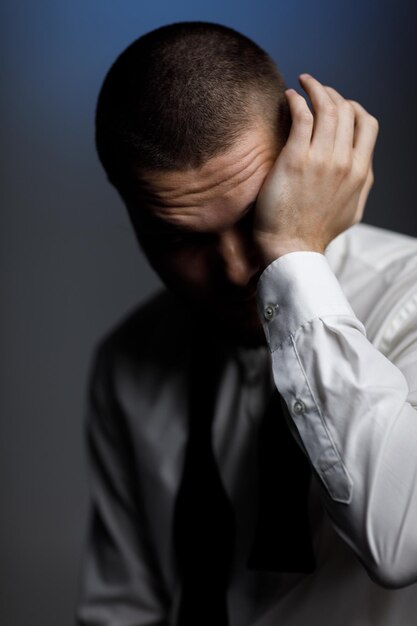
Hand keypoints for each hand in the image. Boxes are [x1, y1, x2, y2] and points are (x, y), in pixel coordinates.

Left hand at [253, 73, 377, 264]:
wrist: (290, 248)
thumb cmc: (315, 232)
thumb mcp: (351, 210)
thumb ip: (360, 184)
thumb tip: (362, 166)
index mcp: (360, 172)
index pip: (367, 123)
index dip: (354, 107)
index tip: (337, 105)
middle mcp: (345, 162)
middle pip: (347, 110)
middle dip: (333, 93)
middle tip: (316, 89)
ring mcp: (321, 159)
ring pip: (327, 107)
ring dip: (316, 88)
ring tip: (303, 82)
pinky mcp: (295, 159)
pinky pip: (301, 116)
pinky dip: (297, 99)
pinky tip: (288, 96)